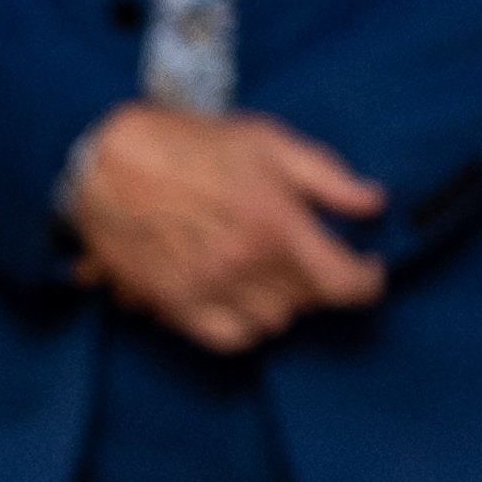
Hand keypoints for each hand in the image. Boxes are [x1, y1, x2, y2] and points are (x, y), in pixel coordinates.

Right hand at [65, 101, 385, 351]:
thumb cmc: (189, 145)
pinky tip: (241, 298)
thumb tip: (374, 204)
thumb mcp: (269, 142)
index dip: (368, 281)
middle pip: (308, 303)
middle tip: (302, 251)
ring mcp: (211, 291)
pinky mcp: (178, 306)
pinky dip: (246, 325)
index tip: (368, 269)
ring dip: (281, 301)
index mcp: (278, 225)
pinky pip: (231, 339)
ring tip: (268, 270)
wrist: (108, 163)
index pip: (346, 284)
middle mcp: (247, 267)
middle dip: (315, 278)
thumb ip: (328, 177)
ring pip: (273, 323)